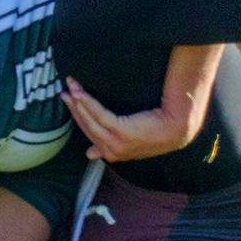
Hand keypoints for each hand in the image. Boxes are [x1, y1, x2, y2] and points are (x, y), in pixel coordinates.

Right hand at [63, 77, 193, 161]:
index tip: (69, 102)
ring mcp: (116, 143)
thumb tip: (89, 154)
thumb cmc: (157, 130)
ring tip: (70, 86)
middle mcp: (112, 151)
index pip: (89, 134)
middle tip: (64, 92)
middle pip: (86, 126)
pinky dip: (87, 102)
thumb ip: (107, 146)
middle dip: (74, 107)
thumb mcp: (131, 140)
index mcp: (112, 154)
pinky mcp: (121, 132)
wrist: (176, 127)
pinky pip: (98, 114)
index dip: (77, 117)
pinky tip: (80, 92)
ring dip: (78, 101)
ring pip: (90, 119)